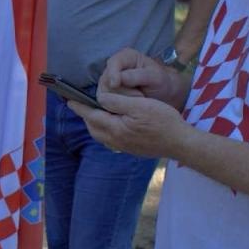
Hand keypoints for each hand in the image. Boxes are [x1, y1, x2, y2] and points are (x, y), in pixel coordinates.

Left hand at [69, 88, 190, 161]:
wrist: (180, 142)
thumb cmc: (162, 120)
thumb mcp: (139, 104)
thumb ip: (117, 101)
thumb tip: (100, 98)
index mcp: (116, 128)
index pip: (91, 116)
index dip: (79, 107)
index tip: (68, 101)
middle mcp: (116, 140)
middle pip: (94, 128)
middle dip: (86, 117)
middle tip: (83, 105)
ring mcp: (124, 147)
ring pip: (102, 135)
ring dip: (96, 125)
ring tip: (96, 114)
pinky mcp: (132, 150)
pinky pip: (112, 140)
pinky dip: (106, 131)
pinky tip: (113, 125)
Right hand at [100, 49, 189, 109]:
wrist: (163, 93)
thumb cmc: (161, 82)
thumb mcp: (154, 77)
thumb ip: (137, 76)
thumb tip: (118, 79)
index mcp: (125, 56)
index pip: (112, 64)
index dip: (112, 74)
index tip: (115, 84)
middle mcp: (113, 67)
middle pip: (106, 81)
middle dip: (122, 92)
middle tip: (140, 96)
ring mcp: (108, 81)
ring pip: (104, 94)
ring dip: (121, 101)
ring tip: (138, 100)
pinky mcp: (107, 94)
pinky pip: (106, 103)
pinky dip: (117, 106)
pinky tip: (130, 106)